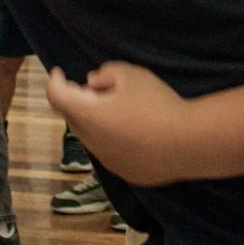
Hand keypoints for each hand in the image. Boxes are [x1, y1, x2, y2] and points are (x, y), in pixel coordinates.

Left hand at [45, 60, 197, 185]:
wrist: (189, 143)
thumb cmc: (157, 104)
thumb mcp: (132, 75)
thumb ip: (107, 73)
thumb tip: (93, 83)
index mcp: (87, 115)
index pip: (56, 96)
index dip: (54, 81)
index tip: (59, 72)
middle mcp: (91, 141)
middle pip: (73, 118)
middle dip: (76, 102)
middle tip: (92, 89)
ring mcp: (107, 161)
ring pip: (91, 137)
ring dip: (95, 122)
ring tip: (118, 108)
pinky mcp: (125, 172)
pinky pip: (110, 151)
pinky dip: (112, 138)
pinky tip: (135, 130)